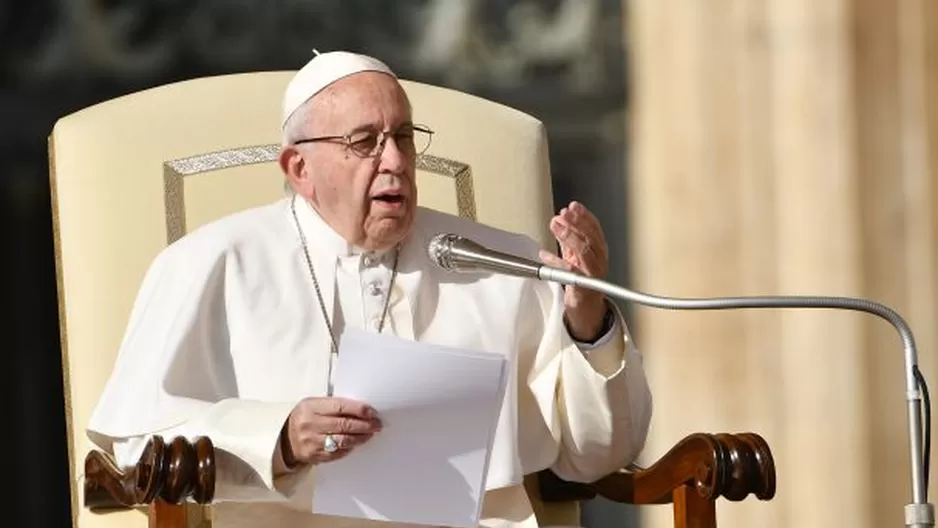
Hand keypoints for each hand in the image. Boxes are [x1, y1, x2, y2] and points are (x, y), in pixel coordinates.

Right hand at [281, 397, 381, 465]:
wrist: (284, 437)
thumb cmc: (305, 417)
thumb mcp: (314, 404)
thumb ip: (334, 405)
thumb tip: (362, 409)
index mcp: (311, 407)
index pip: (340, 407)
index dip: (359, 410)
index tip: (372, 412)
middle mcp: (311, 425)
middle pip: (344, 425)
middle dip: (365, 425)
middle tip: (377, 425)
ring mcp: (312, 442)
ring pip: (343, 441)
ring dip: (360, 438)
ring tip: (370, 434)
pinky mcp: (315, 456)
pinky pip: (337, 453)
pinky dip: (349, 448)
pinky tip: (356, 443)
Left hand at [538, 201, 609, 339]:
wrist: (586, 306)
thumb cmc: (582, 279)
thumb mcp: (575, 255)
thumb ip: (568, 238)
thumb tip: (559, 219)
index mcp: (599, 250)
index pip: (595, 229)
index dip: (585, 216)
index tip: (573, 206)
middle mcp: (599, 260)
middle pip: (591, 239)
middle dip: (577, 224)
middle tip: (563, 214)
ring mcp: (593, 274)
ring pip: (585, 253)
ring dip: (570, 238)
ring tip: (556, 226)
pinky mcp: (583, 287)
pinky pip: (571, 273)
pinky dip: (557, 262)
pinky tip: (544, 254)